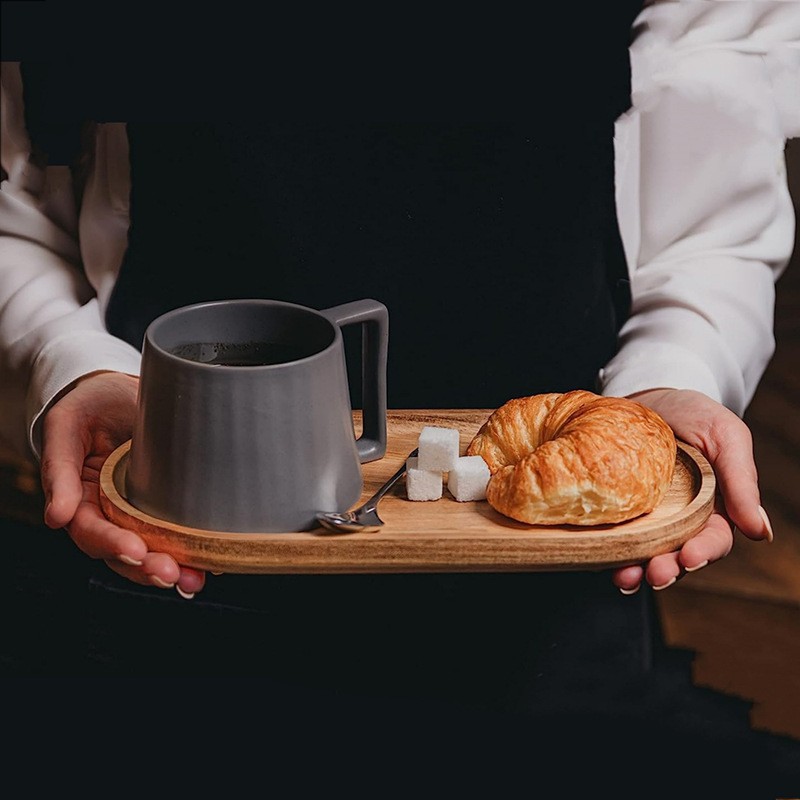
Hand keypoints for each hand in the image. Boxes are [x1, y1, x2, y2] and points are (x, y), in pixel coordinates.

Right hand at [40, 371, 204, 597]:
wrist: (125, 389)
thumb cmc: (90, 404)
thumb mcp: (67, 425)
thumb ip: (59, 469)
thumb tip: (57, 518)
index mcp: (81, 498)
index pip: (92, 531)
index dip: (111, 544)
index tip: (135, 551)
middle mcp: (110, 512)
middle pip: (123, 552)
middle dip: (146, 568)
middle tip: (171, 574)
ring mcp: (140, 512)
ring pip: (152, 552)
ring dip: (172, 570)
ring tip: (193, 580)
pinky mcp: (167, 506)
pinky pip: (177, 536)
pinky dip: (193, 553)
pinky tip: (213, 564)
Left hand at [611, 388, 772, 593]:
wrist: (646, 395)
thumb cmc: (693, 413)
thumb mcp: (725, 436)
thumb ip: (742, 480)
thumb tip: (761, 532)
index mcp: (714, 508)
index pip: (714, 539)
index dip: (704, 552)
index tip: (690, 556)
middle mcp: (681, 521)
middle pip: (679, 556)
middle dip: (669, 569)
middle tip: (657, 574)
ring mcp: (648, 519)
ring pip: (646, 555)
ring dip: (638, 571)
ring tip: (628, 579)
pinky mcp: (618, 512)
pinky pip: (615, 540)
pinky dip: (610, 556)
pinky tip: (606, 565)